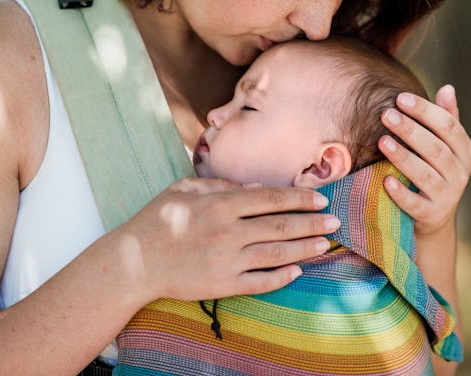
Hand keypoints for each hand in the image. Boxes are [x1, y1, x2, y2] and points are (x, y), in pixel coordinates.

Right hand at [112, 178, 338, 301]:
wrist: (135, 262)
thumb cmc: (157, 220)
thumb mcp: (184, 189)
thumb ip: (218, 185)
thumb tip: (251, 187)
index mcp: (220, 204)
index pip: (270, 198)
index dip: (298, 199)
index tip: (319, 199)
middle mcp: (228, 232)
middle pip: (281, 225)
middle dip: (312, 223)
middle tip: (335, 221)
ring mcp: (227, 261)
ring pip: (277, 253)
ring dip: (306, 248)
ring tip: (326, 244)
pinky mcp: (223, 285)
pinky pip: (261, 282)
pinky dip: (282, 276)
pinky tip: (298, 270)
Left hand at [378, 84, 470, 235]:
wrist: (433, 216)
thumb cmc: (435, 169)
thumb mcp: (444, 145)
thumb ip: (445, 118)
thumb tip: (447, 88)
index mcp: (465, 151)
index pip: (448, 126)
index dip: (425, 111)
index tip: (400, 98)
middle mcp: (460, 173)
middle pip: (436, 148)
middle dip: (410, 130)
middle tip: (386, 114)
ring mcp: (447, 196)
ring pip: (426, 175)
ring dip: (403, 158)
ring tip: (382, 141)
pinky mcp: (431, 214)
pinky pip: (416, 204)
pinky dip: (401, 193)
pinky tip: (385, 180)